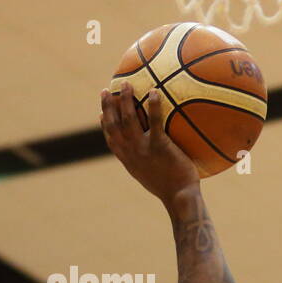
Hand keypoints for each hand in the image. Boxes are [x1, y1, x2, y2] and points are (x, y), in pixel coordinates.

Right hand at [100, 87, 199, 203]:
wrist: (180, 198)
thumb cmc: (170, 189)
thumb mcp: (150, 177)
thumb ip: (146, 164)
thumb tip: (151, 157)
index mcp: (128, 159)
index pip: (111, 138)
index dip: (104, 123)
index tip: (101, 111)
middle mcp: (130, 152)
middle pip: (113, 123)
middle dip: (108, 105)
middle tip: (107, 90)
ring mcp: (143, 148)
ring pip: (128, 118)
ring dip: (125, 99)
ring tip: (126, 84)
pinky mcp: (159, 146)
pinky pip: (155, 121)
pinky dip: (153, 105)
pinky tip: (154, 92)